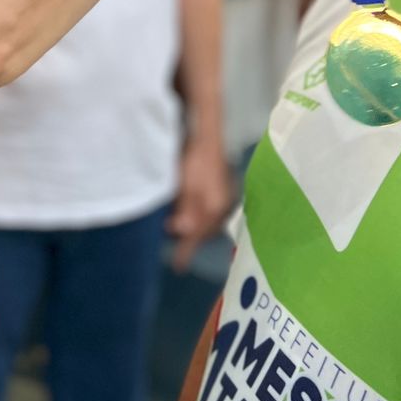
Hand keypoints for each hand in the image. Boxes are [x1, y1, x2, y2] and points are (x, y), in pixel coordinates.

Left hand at [167, 139, 233, 271]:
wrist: (206, 133)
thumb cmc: (194, 159)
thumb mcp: (186, 185)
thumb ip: (186, 209)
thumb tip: (182, 232)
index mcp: (214, 207)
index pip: (197, 236)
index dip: (187, 251)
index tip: (179, 267)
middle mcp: (223, 205)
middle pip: (206, 231)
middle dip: (192, 239)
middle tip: (176, 242)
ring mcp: (225, 196)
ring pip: (209, 222)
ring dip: (197, 228)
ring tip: (181, 230)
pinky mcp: (223, 189)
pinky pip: (212, 211)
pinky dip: (202, 216)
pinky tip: (192, 212)